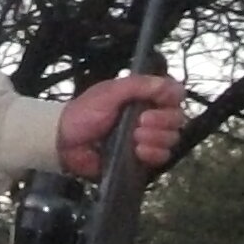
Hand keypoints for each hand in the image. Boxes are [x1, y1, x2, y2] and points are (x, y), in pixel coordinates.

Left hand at [56, 73, 187, 181]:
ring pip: (171, 138)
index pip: (174, 94)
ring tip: (135, 137)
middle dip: (162, 120)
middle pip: (177, 118)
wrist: (66, 143)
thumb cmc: (84, 113)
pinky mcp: (143, 158)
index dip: (173, 98)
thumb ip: (139, 86)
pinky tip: (138, 151)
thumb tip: (171, 85)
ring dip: (156, 138)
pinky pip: (162, 157)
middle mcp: (150, 116)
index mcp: (143, 96)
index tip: (162, 101)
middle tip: (141, 121)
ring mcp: (147, 138)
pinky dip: (153, 154)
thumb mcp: (110, 92)